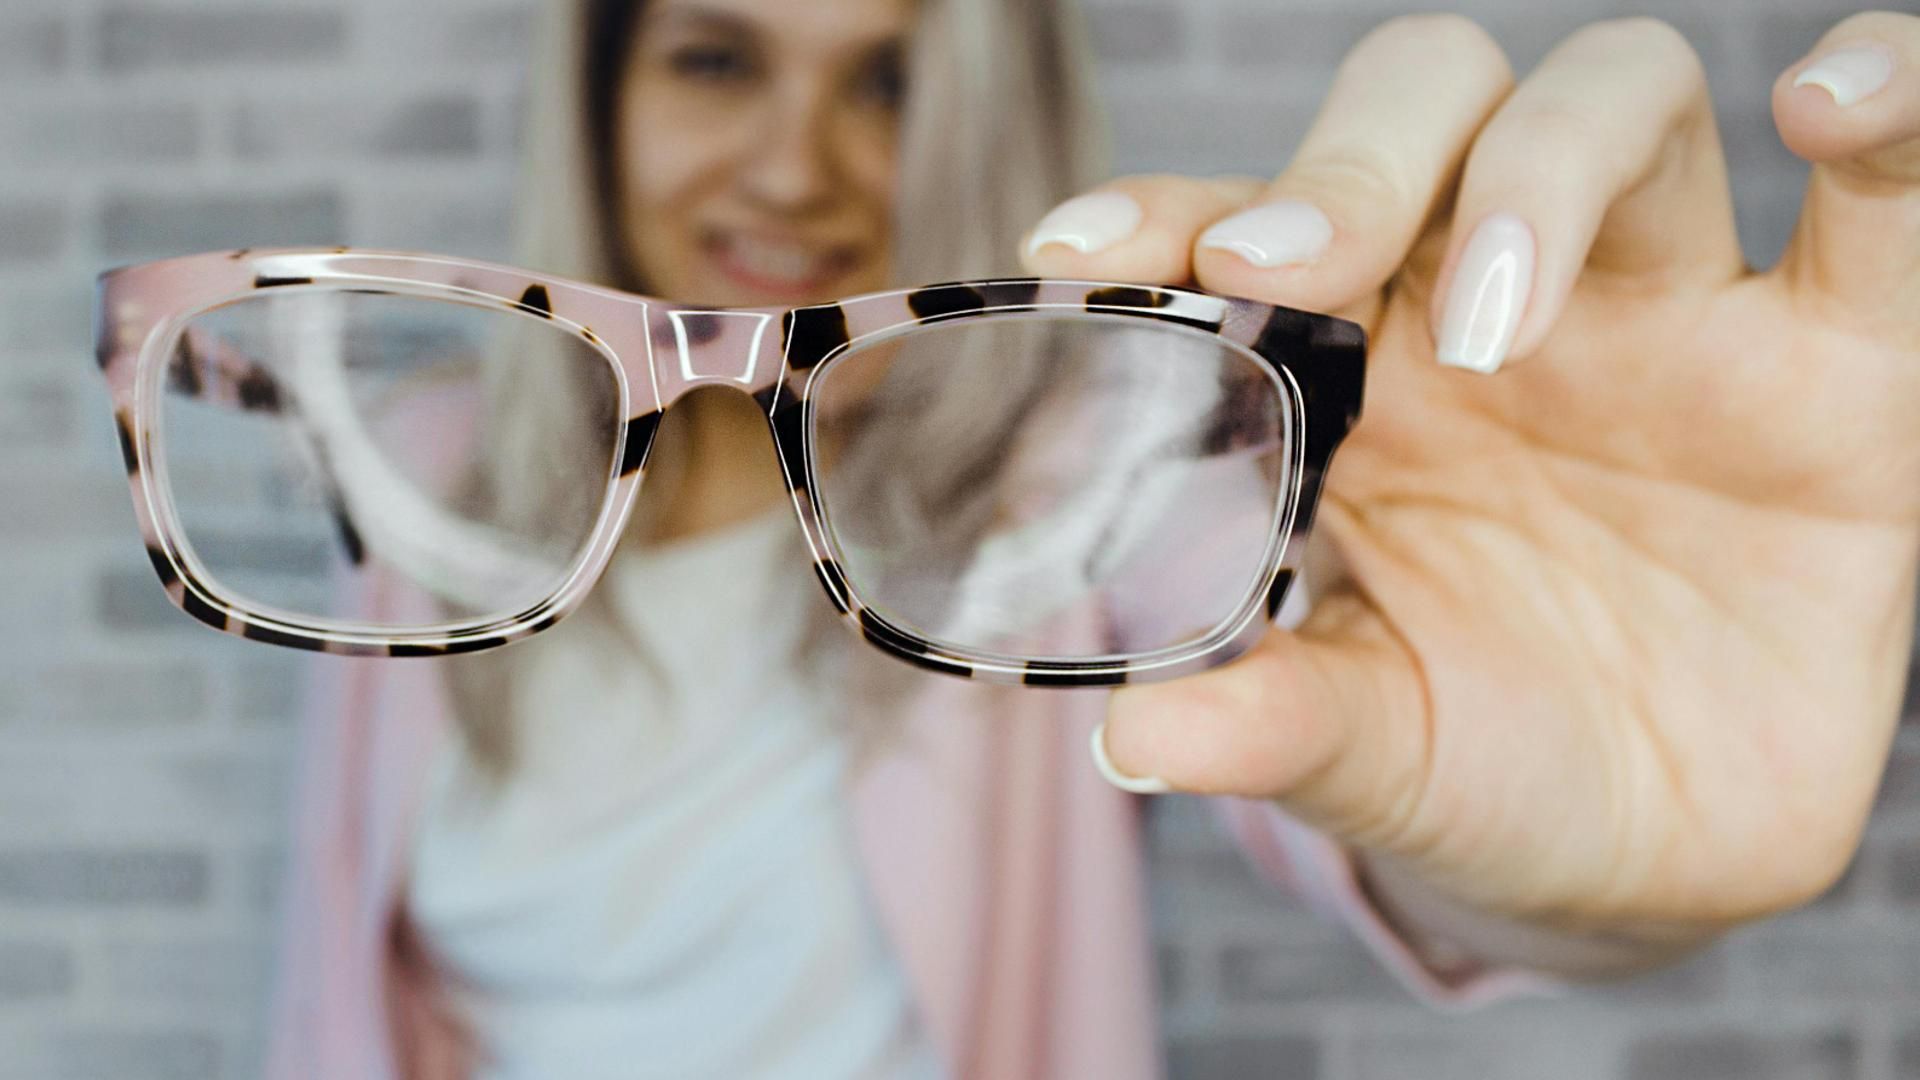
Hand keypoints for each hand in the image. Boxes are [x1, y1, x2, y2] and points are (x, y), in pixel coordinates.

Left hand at [1021, 12, 1919, 947]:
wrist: (1647, 851)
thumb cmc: (1474, 760)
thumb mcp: (1368, 749)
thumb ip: (1272, 722)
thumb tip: (1131, 738)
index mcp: (1350, 374)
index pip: (1248, 229)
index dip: (1164, 211)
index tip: (1078, 251)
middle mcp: (1494, 306)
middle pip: (1426, 110)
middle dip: (1346, 162)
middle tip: (1279, 275)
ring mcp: (1665, 316)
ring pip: (1615, 98)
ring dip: (1542, 164)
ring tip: (1498, 325)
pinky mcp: (1836, 365)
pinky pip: (1889, 200)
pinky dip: (1891, 103)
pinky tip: (1833, 108)